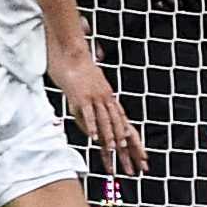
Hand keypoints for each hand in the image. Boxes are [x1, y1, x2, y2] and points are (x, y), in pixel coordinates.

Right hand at [53, 42, 146, 174]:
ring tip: (111, 148)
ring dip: (108, 134)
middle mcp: (105, 98)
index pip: (121, 116)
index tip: (132, 144)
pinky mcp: (82, 98)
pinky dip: (91, 126)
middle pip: (116, 121)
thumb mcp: (93, 87)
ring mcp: (94, 98)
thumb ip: (96, 101)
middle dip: (121, 136)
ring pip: (104, 119)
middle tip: (125, 150)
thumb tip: (97, 114)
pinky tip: (92, 137)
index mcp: (109, 96)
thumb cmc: (81, 71)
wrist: (74, 56)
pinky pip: (89, 114)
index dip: (127, 131)